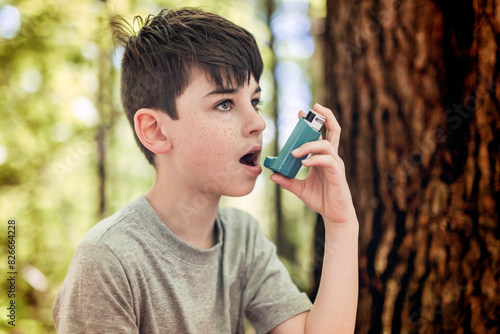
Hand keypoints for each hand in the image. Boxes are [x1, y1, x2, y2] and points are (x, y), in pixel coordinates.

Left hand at [269, 103, 356, 224]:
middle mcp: (331, 156)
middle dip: (324, 116)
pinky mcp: (337, 172)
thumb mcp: (299, 189)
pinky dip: (315, 159)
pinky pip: (327, 160)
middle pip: (333, 129)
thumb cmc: (320, 199)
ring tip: (294, 153)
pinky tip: (304, 163)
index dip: (312, 121)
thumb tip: (272, 174)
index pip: (320, 133)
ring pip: (326, 144)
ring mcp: (335, 163)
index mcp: (322, 157)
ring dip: (309, 145)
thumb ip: (286, 181)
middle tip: (312, 108)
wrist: (333, 214)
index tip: (299, 113)